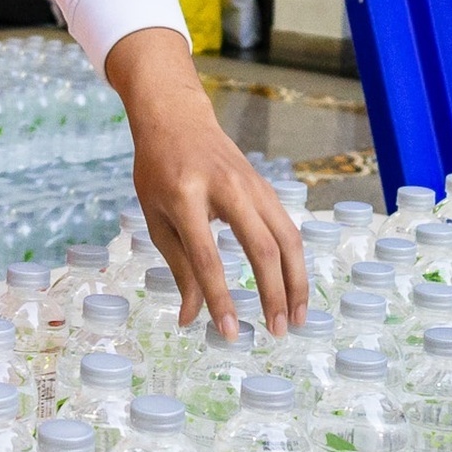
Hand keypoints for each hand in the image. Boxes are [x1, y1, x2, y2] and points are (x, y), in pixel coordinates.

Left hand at [102, 26, 306, 340]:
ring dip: (296, 283)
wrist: (177, 118)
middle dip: (273, 295)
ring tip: (296, 319)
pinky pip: (288, 229)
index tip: (230, 333)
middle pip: (261, 248)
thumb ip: (178, 268)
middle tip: (277, 332)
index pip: (207, 258)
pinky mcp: (266, 187)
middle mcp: (225, 189)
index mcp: (185, 197)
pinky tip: (295, 289)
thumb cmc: (158, 170)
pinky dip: (296, 263)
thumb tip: (191, 320)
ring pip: (287, 239)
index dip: (219, 298)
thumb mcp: (155, 217)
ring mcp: (252, 185)